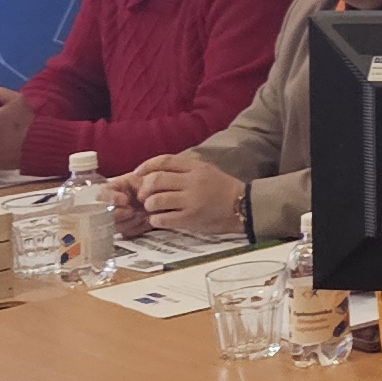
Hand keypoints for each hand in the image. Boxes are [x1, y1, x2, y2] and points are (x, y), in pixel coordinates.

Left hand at [122, 152, 240, 237]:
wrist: (244, 207)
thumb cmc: (222, 190)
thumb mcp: (207, 171)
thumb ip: (184, 169)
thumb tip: (155, 172)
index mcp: (196, 168)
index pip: (164, 160)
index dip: (146, 166)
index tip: (137, 173)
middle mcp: (193, 182)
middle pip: (156, 180)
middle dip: (144, 189)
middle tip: (144, 196)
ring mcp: (192, 201)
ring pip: (156, 200)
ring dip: (149, 205)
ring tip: (153, 209)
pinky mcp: (191, 219)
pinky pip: (162, 219)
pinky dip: (156, 219)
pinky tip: (160, 219)